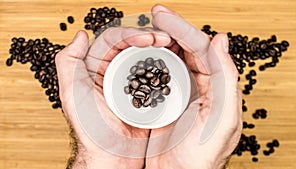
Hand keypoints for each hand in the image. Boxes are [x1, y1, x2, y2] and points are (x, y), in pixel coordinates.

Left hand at [55, 28, 169, 167]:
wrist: (113, 157)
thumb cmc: (91, 130)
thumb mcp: (72, 95)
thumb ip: (68, 63)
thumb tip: (80, 35)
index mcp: (96, 67)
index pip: (113, 40)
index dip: (130, 33)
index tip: (148, 38)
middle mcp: (114, 71)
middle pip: (133, 44)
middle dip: (149, 37)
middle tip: (165, 38)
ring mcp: (132, 82)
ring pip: (146, 57)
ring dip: (159, 49)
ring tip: (173, 45)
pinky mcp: (146, 93)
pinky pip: (156, 76)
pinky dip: (165, 68)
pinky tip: (175, 64)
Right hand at [145, 5, 242, 168]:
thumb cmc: (201, 156)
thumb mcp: (222, 120)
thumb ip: (227, 80)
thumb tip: (220, 40)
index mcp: (216, 86)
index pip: (201, 47)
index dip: (182, 27)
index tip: (162, 15)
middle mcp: (200, 84)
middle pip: (186, 47)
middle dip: (171, 28)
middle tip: (155, 14)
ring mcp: (181, 91)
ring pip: (171, 58)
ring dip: (160, 41)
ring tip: (147, 28)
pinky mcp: (164, 99)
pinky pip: (158, 74)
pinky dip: (150, 61)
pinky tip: (140, 53)